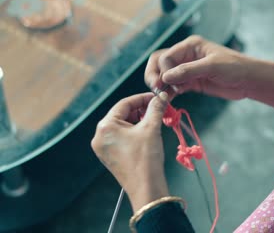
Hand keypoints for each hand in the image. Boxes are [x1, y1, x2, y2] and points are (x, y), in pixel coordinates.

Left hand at [91, 92, 169, 211]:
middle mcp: (100, 136)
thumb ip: (155, 108)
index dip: (143, 99)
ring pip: (123, 126)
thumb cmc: (145, 158)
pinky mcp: (110, 156)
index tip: (157, 98)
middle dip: (141, 111)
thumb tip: (161, 97)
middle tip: (158, 110)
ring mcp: (104, 147)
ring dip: (139, 121)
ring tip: (155, 122)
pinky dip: (134, 132)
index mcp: (105, 126)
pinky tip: (148, 134)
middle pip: (122, 114)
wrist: (146, 187)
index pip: (125, 104)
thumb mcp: (151, 128)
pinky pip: (122, 137)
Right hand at [145, 35, 273, 106]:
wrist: (249, 80)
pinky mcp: (192, 83)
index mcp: (190, 46)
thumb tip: (165, 78)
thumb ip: (188, 71)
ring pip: (166, 76)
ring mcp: (188, 70)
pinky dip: (170, 93)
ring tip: (162, 98)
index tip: (166, 83)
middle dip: (155, 75)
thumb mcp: (212, 66)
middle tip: (156, 90)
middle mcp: (186, 56)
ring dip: (161, 86)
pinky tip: (168, 100)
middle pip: (160, 63)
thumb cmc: (234, 67)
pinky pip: (175, 86)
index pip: (166, 56)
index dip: (163, 70)